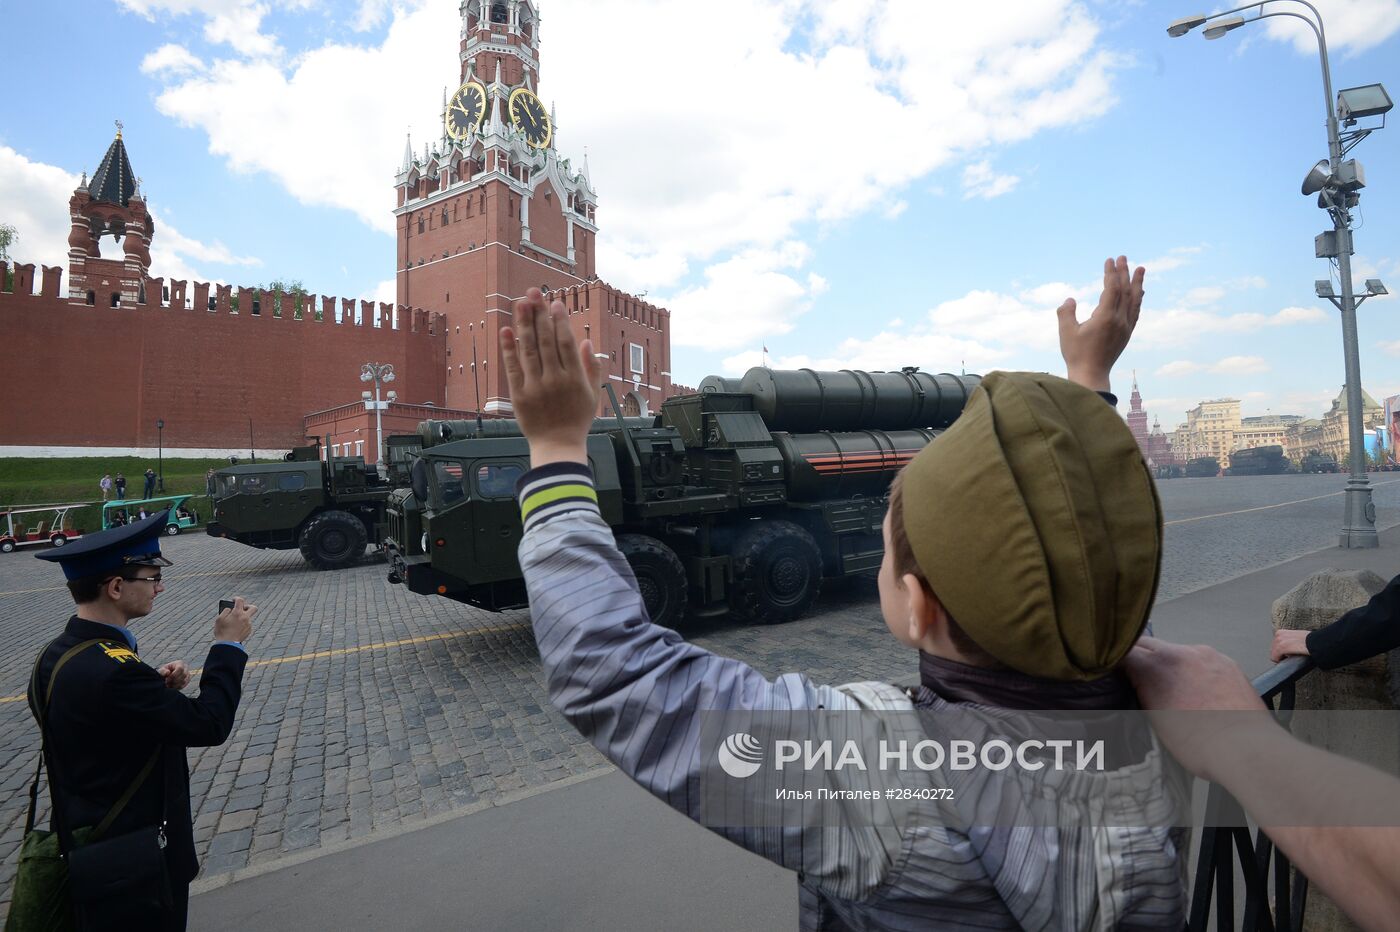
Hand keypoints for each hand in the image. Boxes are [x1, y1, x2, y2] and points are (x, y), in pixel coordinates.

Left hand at [158, 661, 190, 689]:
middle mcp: (185, 668)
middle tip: (167, 683)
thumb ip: (162, 671)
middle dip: (174, 681)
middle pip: (183, 675)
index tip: (167, 679)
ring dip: (175, 685)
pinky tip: (172, 686)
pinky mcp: (187, 680)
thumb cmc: (164, 672)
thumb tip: (168, 672)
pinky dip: (177, 687)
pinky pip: (184, 685)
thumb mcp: (161, 670)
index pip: (180, 668)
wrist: (166, 676)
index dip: (174, 675)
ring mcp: (188, 674)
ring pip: (184, 681)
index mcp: (179, 663)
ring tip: (169, 685)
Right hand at [214, 596, 256, 643]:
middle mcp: (245, 617)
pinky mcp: (249, 630)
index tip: (233, 600)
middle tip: (242, 609)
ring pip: (248, 617)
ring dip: (242, 618)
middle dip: (248, 606)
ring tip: (233, 622)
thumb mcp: (219, 619)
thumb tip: (230, 609)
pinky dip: (242, 624)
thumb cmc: (222, 631)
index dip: (236, 598)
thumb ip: (225, 611)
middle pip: (253, 608)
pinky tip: (235, 629)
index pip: (240, 600)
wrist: (228, 644)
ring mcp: (248, 624)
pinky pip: (247, 624)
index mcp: (237, 613)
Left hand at [500, 288, 602, 465]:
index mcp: (575, 378)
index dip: (560, 321)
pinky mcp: (519, 395)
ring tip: (521, 303)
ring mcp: (536, 387)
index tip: (556, 303)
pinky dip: (509, 348)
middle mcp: (556, 380)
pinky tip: (506, 330)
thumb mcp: (593, 394)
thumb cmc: (577, 420)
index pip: (567, 342)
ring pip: (529, 349)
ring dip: (524, 324)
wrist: (558, 446)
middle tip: (535, 293)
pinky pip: (512, 368)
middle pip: (546, 340)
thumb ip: (592, 367)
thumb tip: (587, 342)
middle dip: (540, 314)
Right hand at [1057, 256, 1144, 392]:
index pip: (1111, 289)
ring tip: (1140, 269)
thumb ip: (1066, 313)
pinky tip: (1139, 293)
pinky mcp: (1126, 333)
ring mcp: (1125, 327)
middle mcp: (1119, 320)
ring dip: (1137, 283)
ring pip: (1134, 300)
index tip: (1109, 260)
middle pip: (1125, 291)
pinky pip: (1135, 311)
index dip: (1111, 273)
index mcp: (1105, 317)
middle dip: (1124, 272)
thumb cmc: (1076, 354)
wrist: (1091, 375)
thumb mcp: (1066, 333)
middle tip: (1123, 257)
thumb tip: (1070, 300)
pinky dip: (1138, 299)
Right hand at [1123, 636, 1271, 781]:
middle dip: (1140, 658)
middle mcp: (1181, 651)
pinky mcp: (1229, 663)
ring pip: (1178, 651)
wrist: (1247, 749)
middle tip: (1137, 679)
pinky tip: (1201, 692)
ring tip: (1175, 690)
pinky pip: (1203, 659)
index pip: (1123, 650)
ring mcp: (1208, 654)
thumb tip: (1134, 683)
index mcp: (1155, 665)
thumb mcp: (1154, 720)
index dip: (1114, 661)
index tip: (1111, 672)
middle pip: (1149, 644)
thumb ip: (1140, 692)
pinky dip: (1195, 670)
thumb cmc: (1197, 742)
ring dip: (1170, 664)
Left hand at [1270, 629, 1311, 662]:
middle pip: (1273, 650)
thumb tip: (1286, 650)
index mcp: (1281, 632)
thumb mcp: (1296, 638)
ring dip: (1281, 657)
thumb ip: (1289, 641)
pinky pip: (1274, 657)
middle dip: (1280, 654)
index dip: (1280, 651)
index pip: (1274, 645)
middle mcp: (1278, 635)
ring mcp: (1279, 641)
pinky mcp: (1281, 647)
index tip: (1288, 654)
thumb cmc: (1309, 641)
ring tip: (1292, 656)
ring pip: (1273, 654)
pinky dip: (1280, 660)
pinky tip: (1289, 659)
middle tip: (1291, 655)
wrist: (1316, 642)